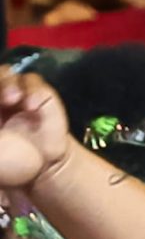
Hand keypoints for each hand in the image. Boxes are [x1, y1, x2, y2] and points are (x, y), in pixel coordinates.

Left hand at [0, 70, 72, 189]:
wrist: (45, 165)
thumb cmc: (13, 163)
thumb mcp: (0, 157)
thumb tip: (0, 130)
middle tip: (1, 101)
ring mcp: (16, 91)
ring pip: (4, 73)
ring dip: (5, 83)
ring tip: (11, 99)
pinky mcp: (39, 92)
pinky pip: (32, 81)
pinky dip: (32, 90)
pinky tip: (32, 107)